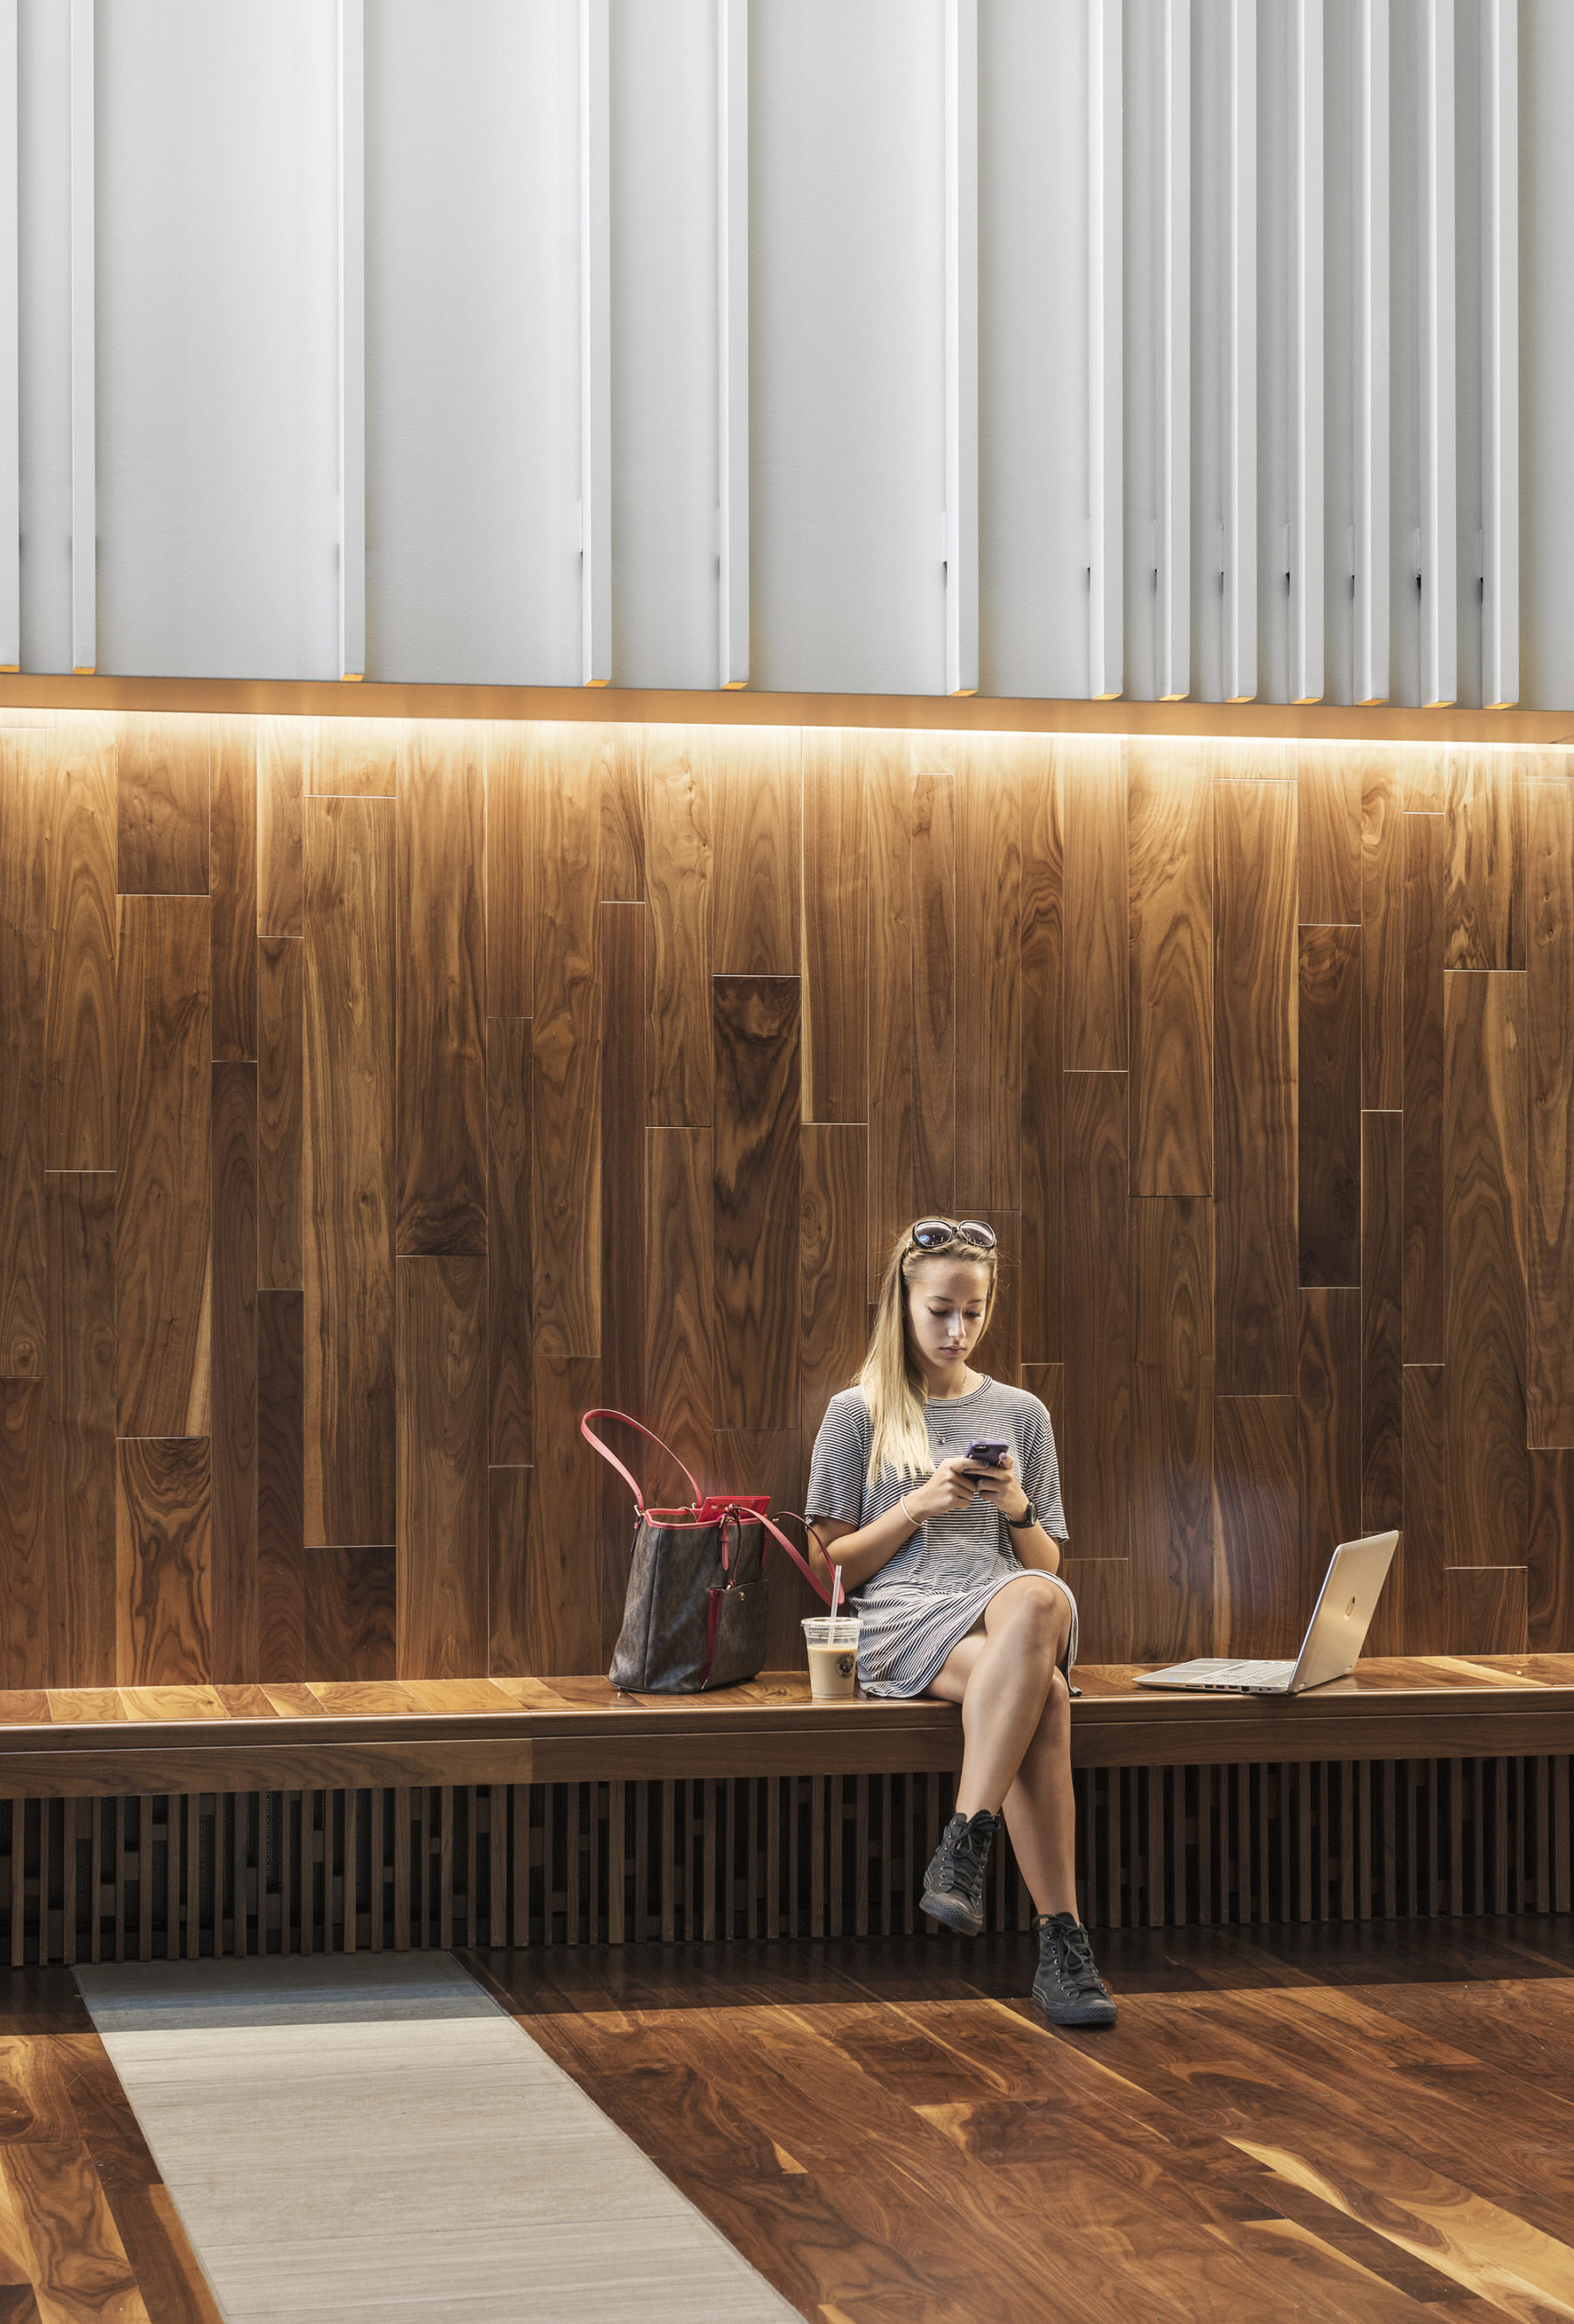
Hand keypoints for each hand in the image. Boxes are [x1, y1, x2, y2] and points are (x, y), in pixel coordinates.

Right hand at [912, 1454, 1027, 1524]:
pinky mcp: (951, 1499)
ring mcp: (950, 1487)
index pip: (967, 1462)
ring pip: (971, 1494)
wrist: (923, 1500)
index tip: (987, 1464)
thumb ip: (960, 1466)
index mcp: (948, 1465)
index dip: (978, 1463)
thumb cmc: (937, 1485)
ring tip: (952, 1495)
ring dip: (965, 1497)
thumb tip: (979, 1463)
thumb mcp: (945, 1471)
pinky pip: (967, 1503)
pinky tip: (952, 1501)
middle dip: (968, 1489)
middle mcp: (949, 1474)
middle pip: (973, 1483)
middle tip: (955, 1489)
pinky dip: (962, 1504)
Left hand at [961, 1449, 1028, 1522]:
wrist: (1017, 1502)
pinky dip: (981, 1494)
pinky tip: (986, 1493)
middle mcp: (1008, 1477)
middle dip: (974, 1470)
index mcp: (1008, 1468)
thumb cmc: (1005, 1484)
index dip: (1005, 1457)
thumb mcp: (1005, 1474)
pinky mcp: (1000, 1498)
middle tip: (965, 1470)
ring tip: (980, 1486)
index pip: (1008, 1460)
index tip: (1001, 1455)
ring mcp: (1005, 1487)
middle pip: (987, 1470)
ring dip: (977, 1485)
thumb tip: (973, 1461)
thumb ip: (995, 1467)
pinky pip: (983, 1494)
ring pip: (982, 1483)